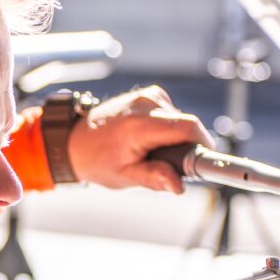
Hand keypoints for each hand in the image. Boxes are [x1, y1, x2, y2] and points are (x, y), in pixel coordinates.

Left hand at [66, 86, 211, 193]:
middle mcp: (144, 104)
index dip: (203, 144)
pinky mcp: (148, 94)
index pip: (188, 127)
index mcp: (139, 125)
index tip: (204, 162)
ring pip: (180, 119)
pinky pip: (171, 113)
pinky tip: (150, 139)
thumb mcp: (125, 176)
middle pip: (187, 124)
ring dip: (176, 138)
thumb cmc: (98, 161)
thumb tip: (178, 186)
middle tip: (169, 164)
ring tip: (153, 152)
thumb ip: (154, 178)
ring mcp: (145, 96)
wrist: (76, 141)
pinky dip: (168, 128)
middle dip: (186, 146)